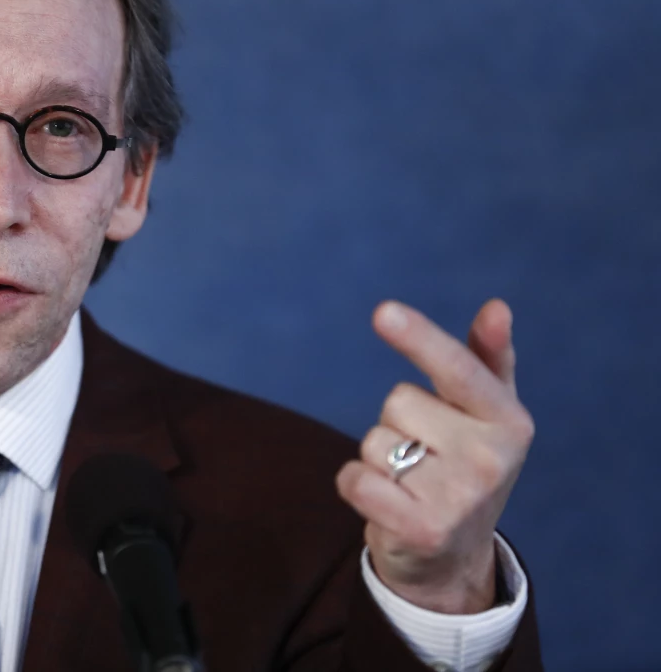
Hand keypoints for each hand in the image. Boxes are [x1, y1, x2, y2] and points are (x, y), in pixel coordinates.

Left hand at [335, 298, 534, 613]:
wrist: (453, 556)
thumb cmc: (463, 465)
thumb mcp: (485, 412)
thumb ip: (487, 357)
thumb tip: (496, 307)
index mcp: (510, 421)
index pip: (456, 368)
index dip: (418, 338)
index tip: (383, 312)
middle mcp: (490, 459)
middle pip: (397, 401)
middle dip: (398, 422)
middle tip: (426, 455)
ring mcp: (458, 498)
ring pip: (373, 440)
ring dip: (378, 458)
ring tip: (411, 482)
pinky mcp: (420, 529)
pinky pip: (353, 479)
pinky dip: (355, 485)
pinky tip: (386, 503)